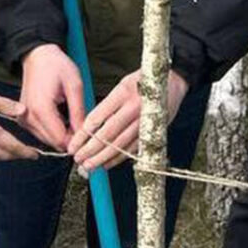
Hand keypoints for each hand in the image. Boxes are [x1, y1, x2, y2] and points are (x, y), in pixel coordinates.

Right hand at [19, 43, 85, 150]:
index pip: (60, 140)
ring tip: (70, 118)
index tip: (87, 134)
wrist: (37, 55)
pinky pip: (41, 134)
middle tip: (80, 123)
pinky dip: (53, 131)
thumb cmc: (56, 66)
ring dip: (61, 135)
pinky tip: (60, 117)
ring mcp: (23, 119)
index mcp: (40, 108)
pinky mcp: (23, 119)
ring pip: (47, 141)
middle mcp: (28, 116)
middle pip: (54, 143)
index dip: (77, 141)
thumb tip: (85, 136)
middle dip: (70, 139)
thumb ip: (79, 113)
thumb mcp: (74, 86)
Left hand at [68, 69, 188, 173]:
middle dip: (90, 149)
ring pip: (120, 145)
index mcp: (123, 93)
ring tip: (89, 166)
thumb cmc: (144, 81)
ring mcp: (144, 122)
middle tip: (78, 158)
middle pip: (108, 134)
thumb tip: (89, 126)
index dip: (84, 133)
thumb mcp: (123, 84)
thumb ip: (109, 104)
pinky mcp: (153, 131)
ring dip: (102, 158)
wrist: (174, 81)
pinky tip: (107, 164)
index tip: (74, 143)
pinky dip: (119, 158)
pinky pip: (133, 149)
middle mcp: (134, 108)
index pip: (98, 116)